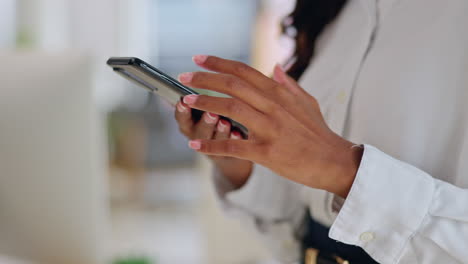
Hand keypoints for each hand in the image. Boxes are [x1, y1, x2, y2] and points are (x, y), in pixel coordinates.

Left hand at [178, 55, 362, 197]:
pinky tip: (195, 145)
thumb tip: (274, 68)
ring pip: (231, 109)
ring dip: (206, 103)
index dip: (219, 63)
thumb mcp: (307, 103)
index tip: (199, 60)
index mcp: (280, 93)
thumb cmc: (318, 133)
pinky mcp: (266, 152)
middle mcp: (273, 106)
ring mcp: (270, 128)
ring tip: (187, 101)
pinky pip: (233, 146)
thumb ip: (289, 85)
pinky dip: (212, 145)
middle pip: (233, 85)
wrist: (333, 161)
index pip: (244, 72)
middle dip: (205, 78)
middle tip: (185, 77)